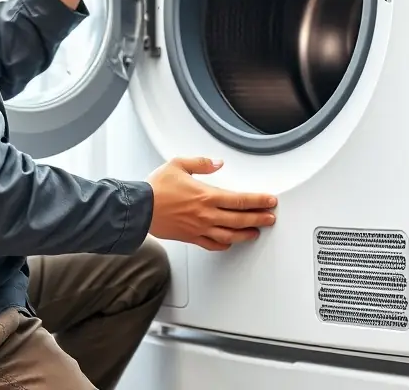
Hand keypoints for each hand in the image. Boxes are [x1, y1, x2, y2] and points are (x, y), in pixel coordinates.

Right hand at [145, 157, 277, 251]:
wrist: (139, 208)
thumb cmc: (156, 188)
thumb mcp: (178, 164)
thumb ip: (201, 163)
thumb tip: (218, 163)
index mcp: (206, 196)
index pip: (240, 200)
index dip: (258, 201)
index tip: (270, 201)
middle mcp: (206, 214)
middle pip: (240, 219)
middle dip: (259, 218)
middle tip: (270, 218)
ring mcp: (199, 228)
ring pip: (229, 235)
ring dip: (246, 234)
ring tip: (256, 232)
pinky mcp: (190, 237)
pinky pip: (212, 244)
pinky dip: (224, 245)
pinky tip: (230, 243)